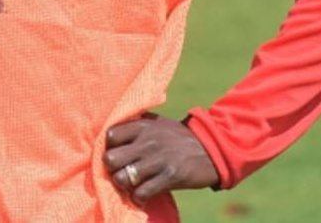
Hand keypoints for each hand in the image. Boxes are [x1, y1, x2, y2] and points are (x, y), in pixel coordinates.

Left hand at [104, 113, 218, 206]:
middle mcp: (147, 141)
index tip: (117, 153)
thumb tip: (113, 134)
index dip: (110, 147)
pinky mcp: (169, 177)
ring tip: (130, 185)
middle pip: (111, 159)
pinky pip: (141, 193)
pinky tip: (141, 196)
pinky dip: (138, 198)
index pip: (111, 136)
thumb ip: (136, 124)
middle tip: (121, 171)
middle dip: (112, 168)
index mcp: (143, 125)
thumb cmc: (177, 136)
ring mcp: (158, 160)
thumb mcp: (157, 122)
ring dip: (124, 184)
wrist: (210, 148)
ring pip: (123, 178)